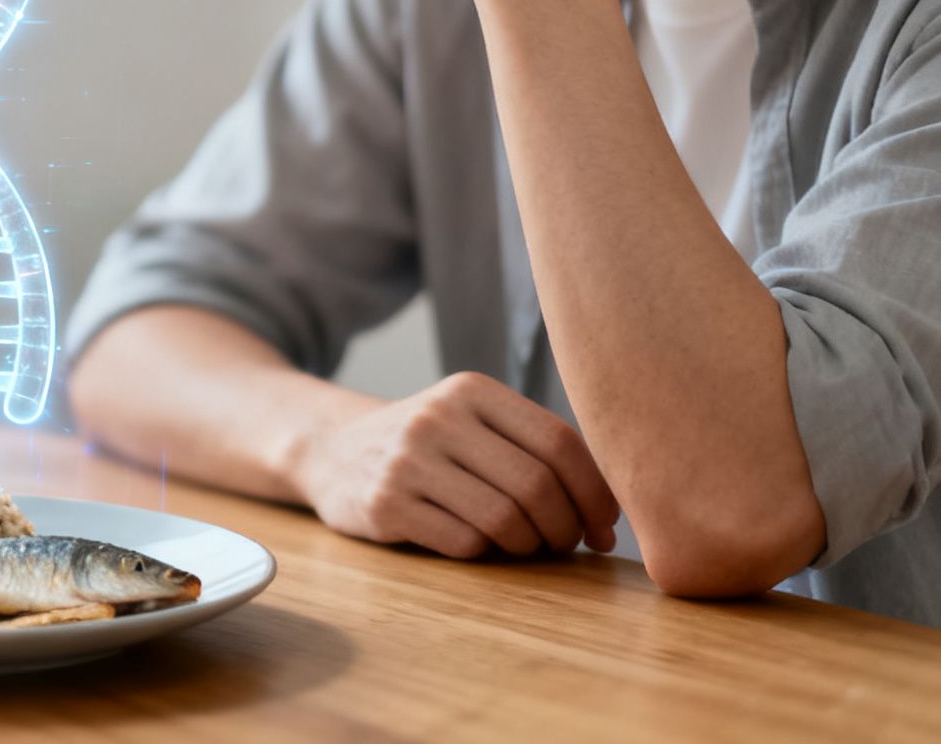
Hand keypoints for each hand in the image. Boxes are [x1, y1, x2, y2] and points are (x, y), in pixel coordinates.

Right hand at [293, 371, 619, 557]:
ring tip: (524, 545)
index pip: (559, 442)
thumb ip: (530, 444)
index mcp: (470, 390)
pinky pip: (463, 542)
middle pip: (535, 485)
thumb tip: (610, 509)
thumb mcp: (470, 419)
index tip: (604, 527)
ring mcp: (406, 461)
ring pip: (503, 519)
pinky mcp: (385, 504)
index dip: (595, 492)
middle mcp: (437, 418)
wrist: (332, 450)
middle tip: (566, 544)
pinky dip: (484, 552)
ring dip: (528, 545)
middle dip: (565, 527)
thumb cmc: (428, 445)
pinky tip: (478, 544)